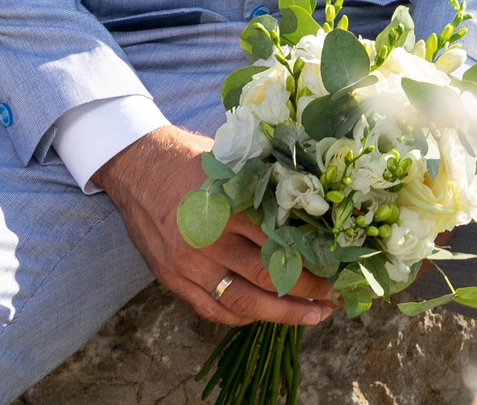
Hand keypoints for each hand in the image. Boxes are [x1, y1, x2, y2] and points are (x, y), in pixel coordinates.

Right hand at [95, 126, 331, 327]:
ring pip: (244, 303)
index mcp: (229, 208)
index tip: (340, 266)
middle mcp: (209, 242)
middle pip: (269, 277)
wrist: (136, 166)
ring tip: (314, 315)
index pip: (282, 243)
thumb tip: (314, 206)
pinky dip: (242, 318)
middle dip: (308, 291)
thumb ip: (266, 186)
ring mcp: (189, 266)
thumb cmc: (189, 159)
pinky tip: (266, 315)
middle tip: (335, 296)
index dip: (315, 259)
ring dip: (283, 314)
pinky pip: (213, 311)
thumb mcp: (232, 162)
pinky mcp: (173, 280)